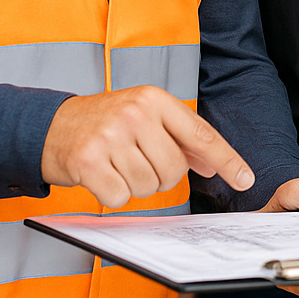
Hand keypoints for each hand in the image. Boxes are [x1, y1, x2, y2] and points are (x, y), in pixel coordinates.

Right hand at [41, 85, 253, 207]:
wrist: (53, 125)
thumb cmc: (107, 121)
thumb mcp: (146, 115)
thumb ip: (181, 137)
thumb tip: (213, 165)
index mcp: (155, 99)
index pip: (200, 134)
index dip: (226, 159)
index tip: (245, 179)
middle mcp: (135, 113)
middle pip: (174, 170)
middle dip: (161, 176)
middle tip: (138, 160)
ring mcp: (111, 136)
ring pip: (149, 187)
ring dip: (136, 185)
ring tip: (118, 164)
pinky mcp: (88, 161)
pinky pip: (121, 198)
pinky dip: (114, 194)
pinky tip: (103, 175)